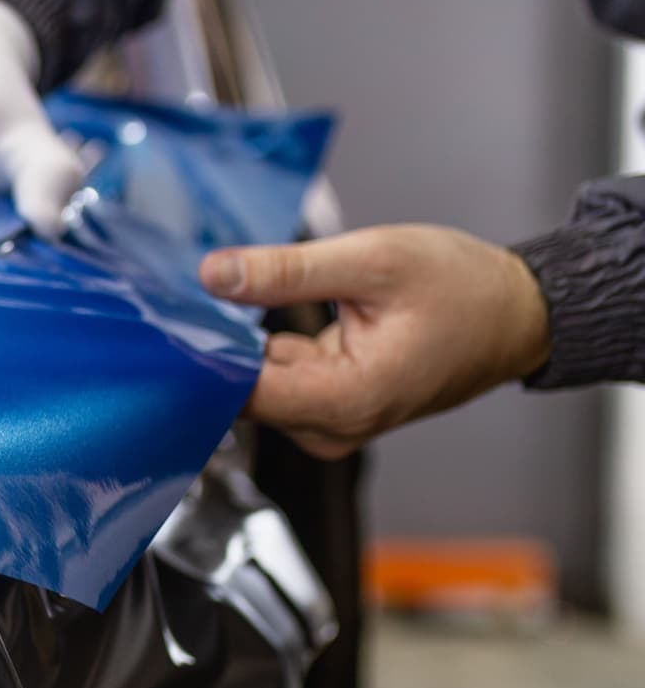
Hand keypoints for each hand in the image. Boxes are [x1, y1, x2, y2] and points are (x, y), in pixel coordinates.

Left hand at [199, 225, 552, 458]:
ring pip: (254, 387)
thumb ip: (289, 270)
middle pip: (242, 392)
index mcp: (346, 400)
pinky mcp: (327, 410)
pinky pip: (275, 382)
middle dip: (217, 343)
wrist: (515, 317)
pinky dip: (261, 350)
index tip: (171, 315)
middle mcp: (332, 427)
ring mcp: (329, 424)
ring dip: (238, 345)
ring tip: (228, 296)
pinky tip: (253, 316)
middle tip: (190, 291)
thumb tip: (213, 274)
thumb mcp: (374, 260)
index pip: (241, 392)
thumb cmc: (462, 289)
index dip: (203, 352)